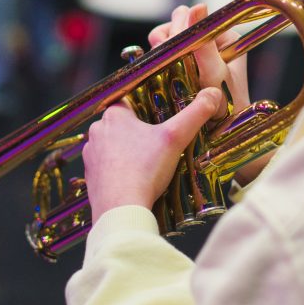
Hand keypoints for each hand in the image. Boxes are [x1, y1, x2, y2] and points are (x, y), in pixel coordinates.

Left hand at [83, 86, 224, 221]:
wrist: (121, 211)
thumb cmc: (145, 170)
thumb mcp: (175, 137)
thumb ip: (196, 113)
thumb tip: (213, 93)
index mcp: (114, 116)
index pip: (128, 101)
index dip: (144, 109)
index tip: (158, 119)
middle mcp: (97, 132)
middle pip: (120, 125)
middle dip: (137, 132)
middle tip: (157, 143)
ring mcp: (90, 156)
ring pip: (111, 146)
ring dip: (126, 152)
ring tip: (147, 164)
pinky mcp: (90, 177)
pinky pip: (106, 168)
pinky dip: (118, 171)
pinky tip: (134, 180)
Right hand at [148, 4, 249, 113]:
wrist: (221, 140)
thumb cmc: (226, 110)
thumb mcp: (214, 74)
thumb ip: (203, 42)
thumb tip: (196, 6)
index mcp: (226, 36)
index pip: (192, 17)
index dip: (175, 29)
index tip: (168, 48)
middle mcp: (212, 43)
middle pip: (177, 28)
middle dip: (167, 44)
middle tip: (169, 66)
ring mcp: (197, 57)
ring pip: (167, 43)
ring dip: (160, 56)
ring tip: (167, 75)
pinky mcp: (184, 70)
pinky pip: (163, 58)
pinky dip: (157, 65)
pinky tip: (159, 78)